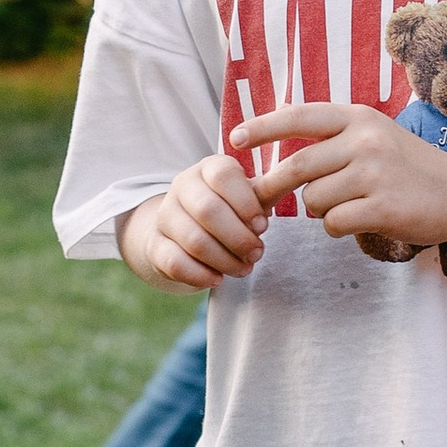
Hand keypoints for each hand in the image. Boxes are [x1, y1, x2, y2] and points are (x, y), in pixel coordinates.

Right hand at [127, 151, 269, 290]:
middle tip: (257, 253)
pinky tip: (218, 278)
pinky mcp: (155, 245)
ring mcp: (164, 215)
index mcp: (208, 168)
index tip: (262, 226)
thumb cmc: (230, 211)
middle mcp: (182, 186)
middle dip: (238, 237)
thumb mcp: (249, 198)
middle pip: (207, 210)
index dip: (245, 203)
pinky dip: (201, 275)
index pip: (223, 175)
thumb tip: (291, 180)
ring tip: (244, 268)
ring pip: (194, 240)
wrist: (187, 233)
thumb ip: (267, 192)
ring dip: (225, 260)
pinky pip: (175, 262)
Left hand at [233, 102, 446, 256]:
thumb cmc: (409, 167)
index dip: (262, 127)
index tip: (234, 138)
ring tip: (344, 206)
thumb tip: (278, 159)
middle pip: (297, 167)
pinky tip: (358, 220)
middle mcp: (365, 140)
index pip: (298, 117)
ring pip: (313, 200)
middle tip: (261, 200)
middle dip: (273, 187)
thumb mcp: (374, 136)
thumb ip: (332, 140)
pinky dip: (337, 227)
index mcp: (358, 117)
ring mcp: (374, 174)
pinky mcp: (382, 207)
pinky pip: (333, 223)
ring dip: (318, 210)